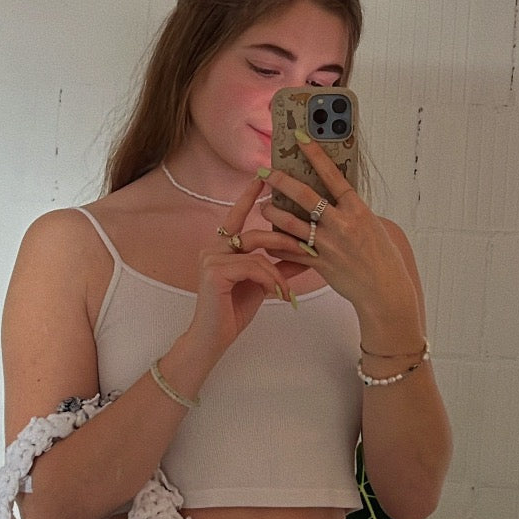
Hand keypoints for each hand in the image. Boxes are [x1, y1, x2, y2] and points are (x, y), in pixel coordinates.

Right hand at [186, 174, 298, 357]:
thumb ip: (278, 264)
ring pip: (256, 252)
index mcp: (222, 248)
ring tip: (287, 288)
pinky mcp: (214, 273)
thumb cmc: (234, 311)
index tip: (263, 178)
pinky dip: (269, 280)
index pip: (238, 217)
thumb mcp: (263, 283)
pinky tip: (275, 295)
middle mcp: (213, 249)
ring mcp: (211, 259)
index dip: (249, 197)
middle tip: (306, 246)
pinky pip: (253, 267)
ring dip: (278, 270)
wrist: (213, 339)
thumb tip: (305, 251)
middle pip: (253, 233)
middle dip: (282, 238)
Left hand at [258, 131, 416, 322]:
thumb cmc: (382, 256)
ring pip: (291, 224)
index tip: (300, 137)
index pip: (333, 175)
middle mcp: (342, 224)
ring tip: (263, 206)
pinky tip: (268, 239)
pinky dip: (277, 245)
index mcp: (357, 210)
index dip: (315, 154)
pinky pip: (291, 252)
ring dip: (273, 213)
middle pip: (305, 197)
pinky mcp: (320, 264)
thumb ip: (351, 210)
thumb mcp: (373, 225)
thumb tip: (335, 196)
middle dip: (282, 181)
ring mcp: (329, 245)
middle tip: (266, 172)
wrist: (385, 289)